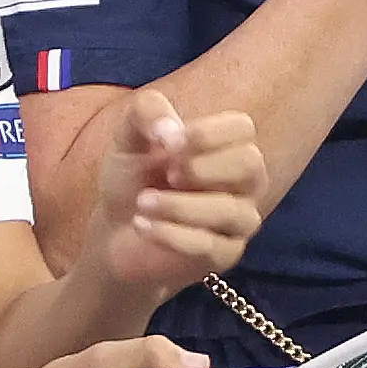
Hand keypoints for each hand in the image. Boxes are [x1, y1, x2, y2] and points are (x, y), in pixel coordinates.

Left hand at [90, 90, 265, 292]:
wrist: (115, 233)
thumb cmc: (133, 179)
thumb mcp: (129, 137)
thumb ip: (147, 112)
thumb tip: (172, 132)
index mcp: (227, 146)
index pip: (243, 128)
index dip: (208, 133)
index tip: (169, 143)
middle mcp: (243, 181)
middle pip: (250, 165)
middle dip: (203, 168)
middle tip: (168, 174)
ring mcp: (239, 220)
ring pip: (231, 211)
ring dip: (180, 206)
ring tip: (143, 203)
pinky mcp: (224, 255)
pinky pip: (211, 246)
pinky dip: (172, 235)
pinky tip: (142, 225)